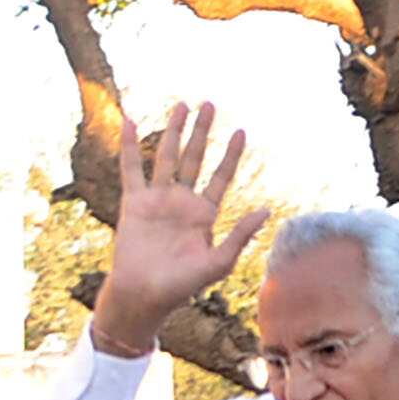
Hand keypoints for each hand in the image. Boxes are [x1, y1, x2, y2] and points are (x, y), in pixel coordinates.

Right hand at [92, 103, 261, 357]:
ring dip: (173, 131)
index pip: (221, 177)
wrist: (143, 296)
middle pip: (194, 158)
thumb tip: (266, 210)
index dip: (231, 155)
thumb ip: (240, 235)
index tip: (240, 131)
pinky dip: (131, 146)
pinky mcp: (134, 203)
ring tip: (181, 105)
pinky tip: (131, 122)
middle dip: (202, 131)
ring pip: (166, 157)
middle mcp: (182, 202)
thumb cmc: (182, 286)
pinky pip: (132, 169)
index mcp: (204, 214)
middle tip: (209, 103)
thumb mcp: (218, 263)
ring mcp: (158, 200)